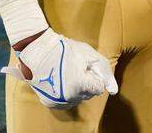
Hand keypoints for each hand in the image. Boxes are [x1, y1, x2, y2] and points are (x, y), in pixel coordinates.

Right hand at [1, 28, 117, 108]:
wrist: (38, 49)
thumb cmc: (65, 49)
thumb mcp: (89, 55)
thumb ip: (105, 72)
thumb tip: (114, 90)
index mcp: (81, 86)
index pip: (98, 88)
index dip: (93, 75)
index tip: (84, 66)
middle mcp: (69, 97)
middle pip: (88, 94)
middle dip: (86, 82)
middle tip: (75, 68)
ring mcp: (58, 101)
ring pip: (77, 99)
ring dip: (76, 89)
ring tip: (66, 73)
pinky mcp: (50, 102)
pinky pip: (65, 102)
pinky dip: (66, 93)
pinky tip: (60, 81)